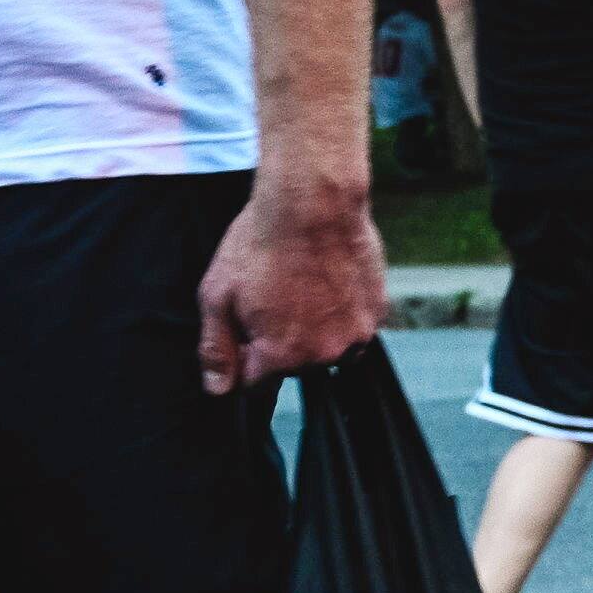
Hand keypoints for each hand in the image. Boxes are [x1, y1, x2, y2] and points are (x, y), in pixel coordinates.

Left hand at [195, 163, 385, 393]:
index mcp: (282, 356)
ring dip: (314, 330)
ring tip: (301, 288)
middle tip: (271, 295)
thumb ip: (216, 348)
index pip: (255, 382)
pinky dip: (340, 312)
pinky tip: (325, 281)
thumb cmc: (261, 245)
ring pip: (328, 348)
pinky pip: (354, 326)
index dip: (243, 353)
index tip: (243, 322)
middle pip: (294, 366)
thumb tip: (217, 388)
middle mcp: (325, 354)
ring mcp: (357, 333)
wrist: (314, 204)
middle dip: (279, 341)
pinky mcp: (377, 311)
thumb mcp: (217, 296)